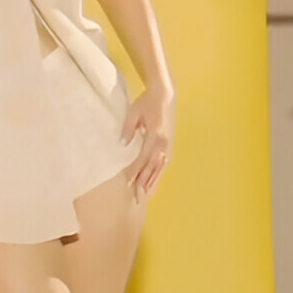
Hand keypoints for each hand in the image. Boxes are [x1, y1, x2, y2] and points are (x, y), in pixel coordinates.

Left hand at [121, 85, 175, 201]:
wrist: (165, 95)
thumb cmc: (147, 102)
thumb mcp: (133, 113)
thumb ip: (128, 129)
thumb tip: (122, 145)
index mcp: (155, 136)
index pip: (143, 159)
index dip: (136, 172)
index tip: (128, 182)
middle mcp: (164, 144)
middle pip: (154, 168)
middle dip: (145, 183)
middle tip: (138, 197)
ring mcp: (169, 145)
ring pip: (161, 168)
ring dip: (154, 181)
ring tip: (147, 195)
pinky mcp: (170, 144)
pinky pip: (165, 163)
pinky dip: (160, 174)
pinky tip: (156, 181)